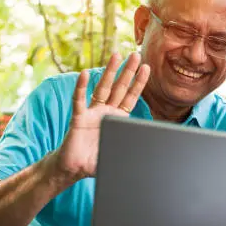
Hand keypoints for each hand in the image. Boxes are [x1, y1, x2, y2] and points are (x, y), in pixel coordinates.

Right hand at [52, 53, 149, 182]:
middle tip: (136, 55)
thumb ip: (132, 147)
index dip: (138, 83)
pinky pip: (79, 100)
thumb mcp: (119, 153)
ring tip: (116, 55)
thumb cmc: (95, 162)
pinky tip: (85, 73)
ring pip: (102, 88)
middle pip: (119, 88)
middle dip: (128, 71)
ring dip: (109, 72)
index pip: (130, 97)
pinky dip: (82, 87)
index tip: (146, 68)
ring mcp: (92, 113)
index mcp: (117, 119)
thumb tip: (151, 148)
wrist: (74, 170)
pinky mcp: (78, 118)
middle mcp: (105, 112)